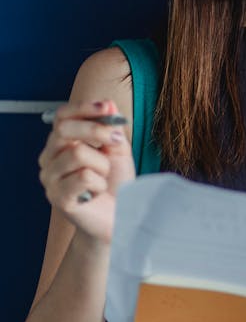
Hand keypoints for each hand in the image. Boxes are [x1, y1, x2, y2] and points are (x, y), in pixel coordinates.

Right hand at [38, 100, 134, 240]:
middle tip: (117, 140)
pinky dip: (99, 183)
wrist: (120, 217)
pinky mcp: (58, 198)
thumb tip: (109, 104)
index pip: (62, 116)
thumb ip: (111, 128)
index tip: (107, 107)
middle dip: (96, 131)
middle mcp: (49, 158)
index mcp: (60, 143)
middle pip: (64, 131)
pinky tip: (98, 192)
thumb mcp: (117, 150)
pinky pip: (82, 177)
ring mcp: (50, 179)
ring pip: (77, 155)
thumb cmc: (116, 183)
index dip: (83, 108)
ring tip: (104, 177)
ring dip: (101, 164)